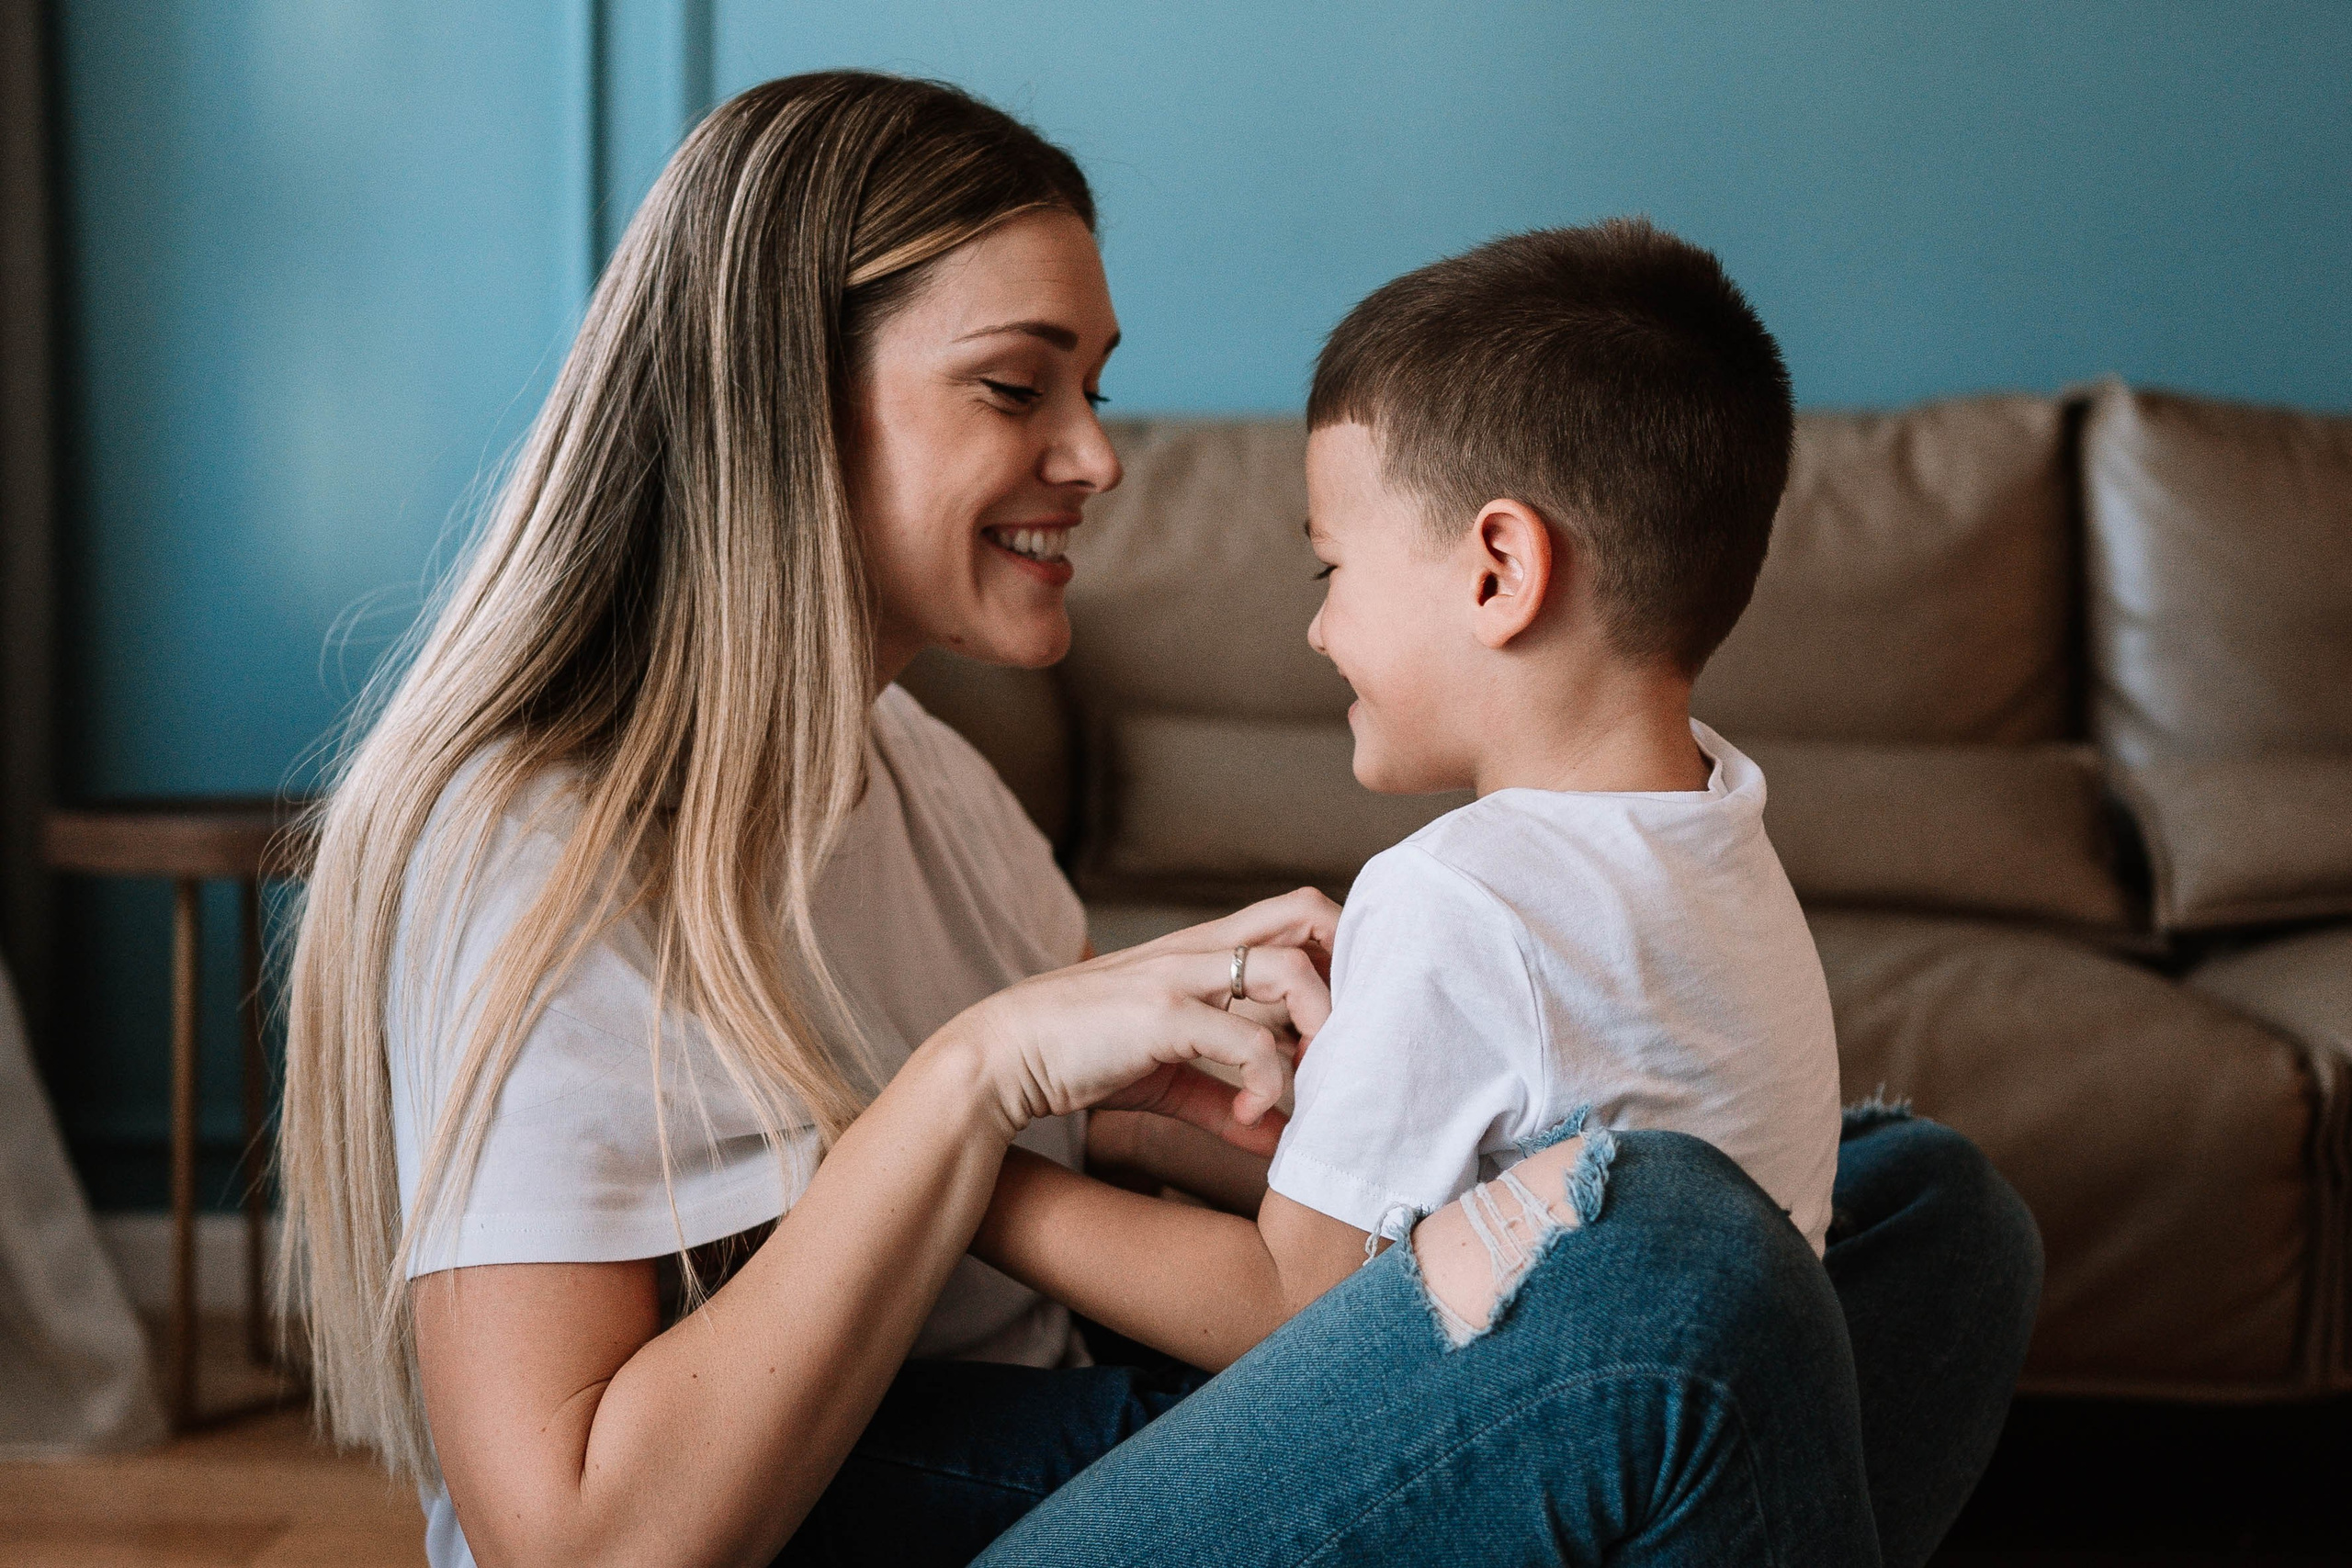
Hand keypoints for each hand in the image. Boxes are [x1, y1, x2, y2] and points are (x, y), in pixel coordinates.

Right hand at [946, 887, 1339, 1145]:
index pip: (1293, 917)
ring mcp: (1180, 976)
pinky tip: (1250, 1118)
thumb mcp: (1164, 1078)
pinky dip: (1267, 1086)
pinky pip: (1249, 1042)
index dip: (1335, 958)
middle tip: (1345, 1038)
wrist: (998, 1059)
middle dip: (1348, 967)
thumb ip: (1223, 1102)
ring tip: (1312, 1083)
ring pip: (1291, 973)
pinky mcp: (1162, 1014)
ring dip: (1321, 1031)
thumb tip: (1278, 1139)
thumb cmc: (1077, 1059)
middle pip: (1306, 913)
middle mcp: (1197, 950)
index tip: (1341, 1025)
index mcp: (1199, 951)